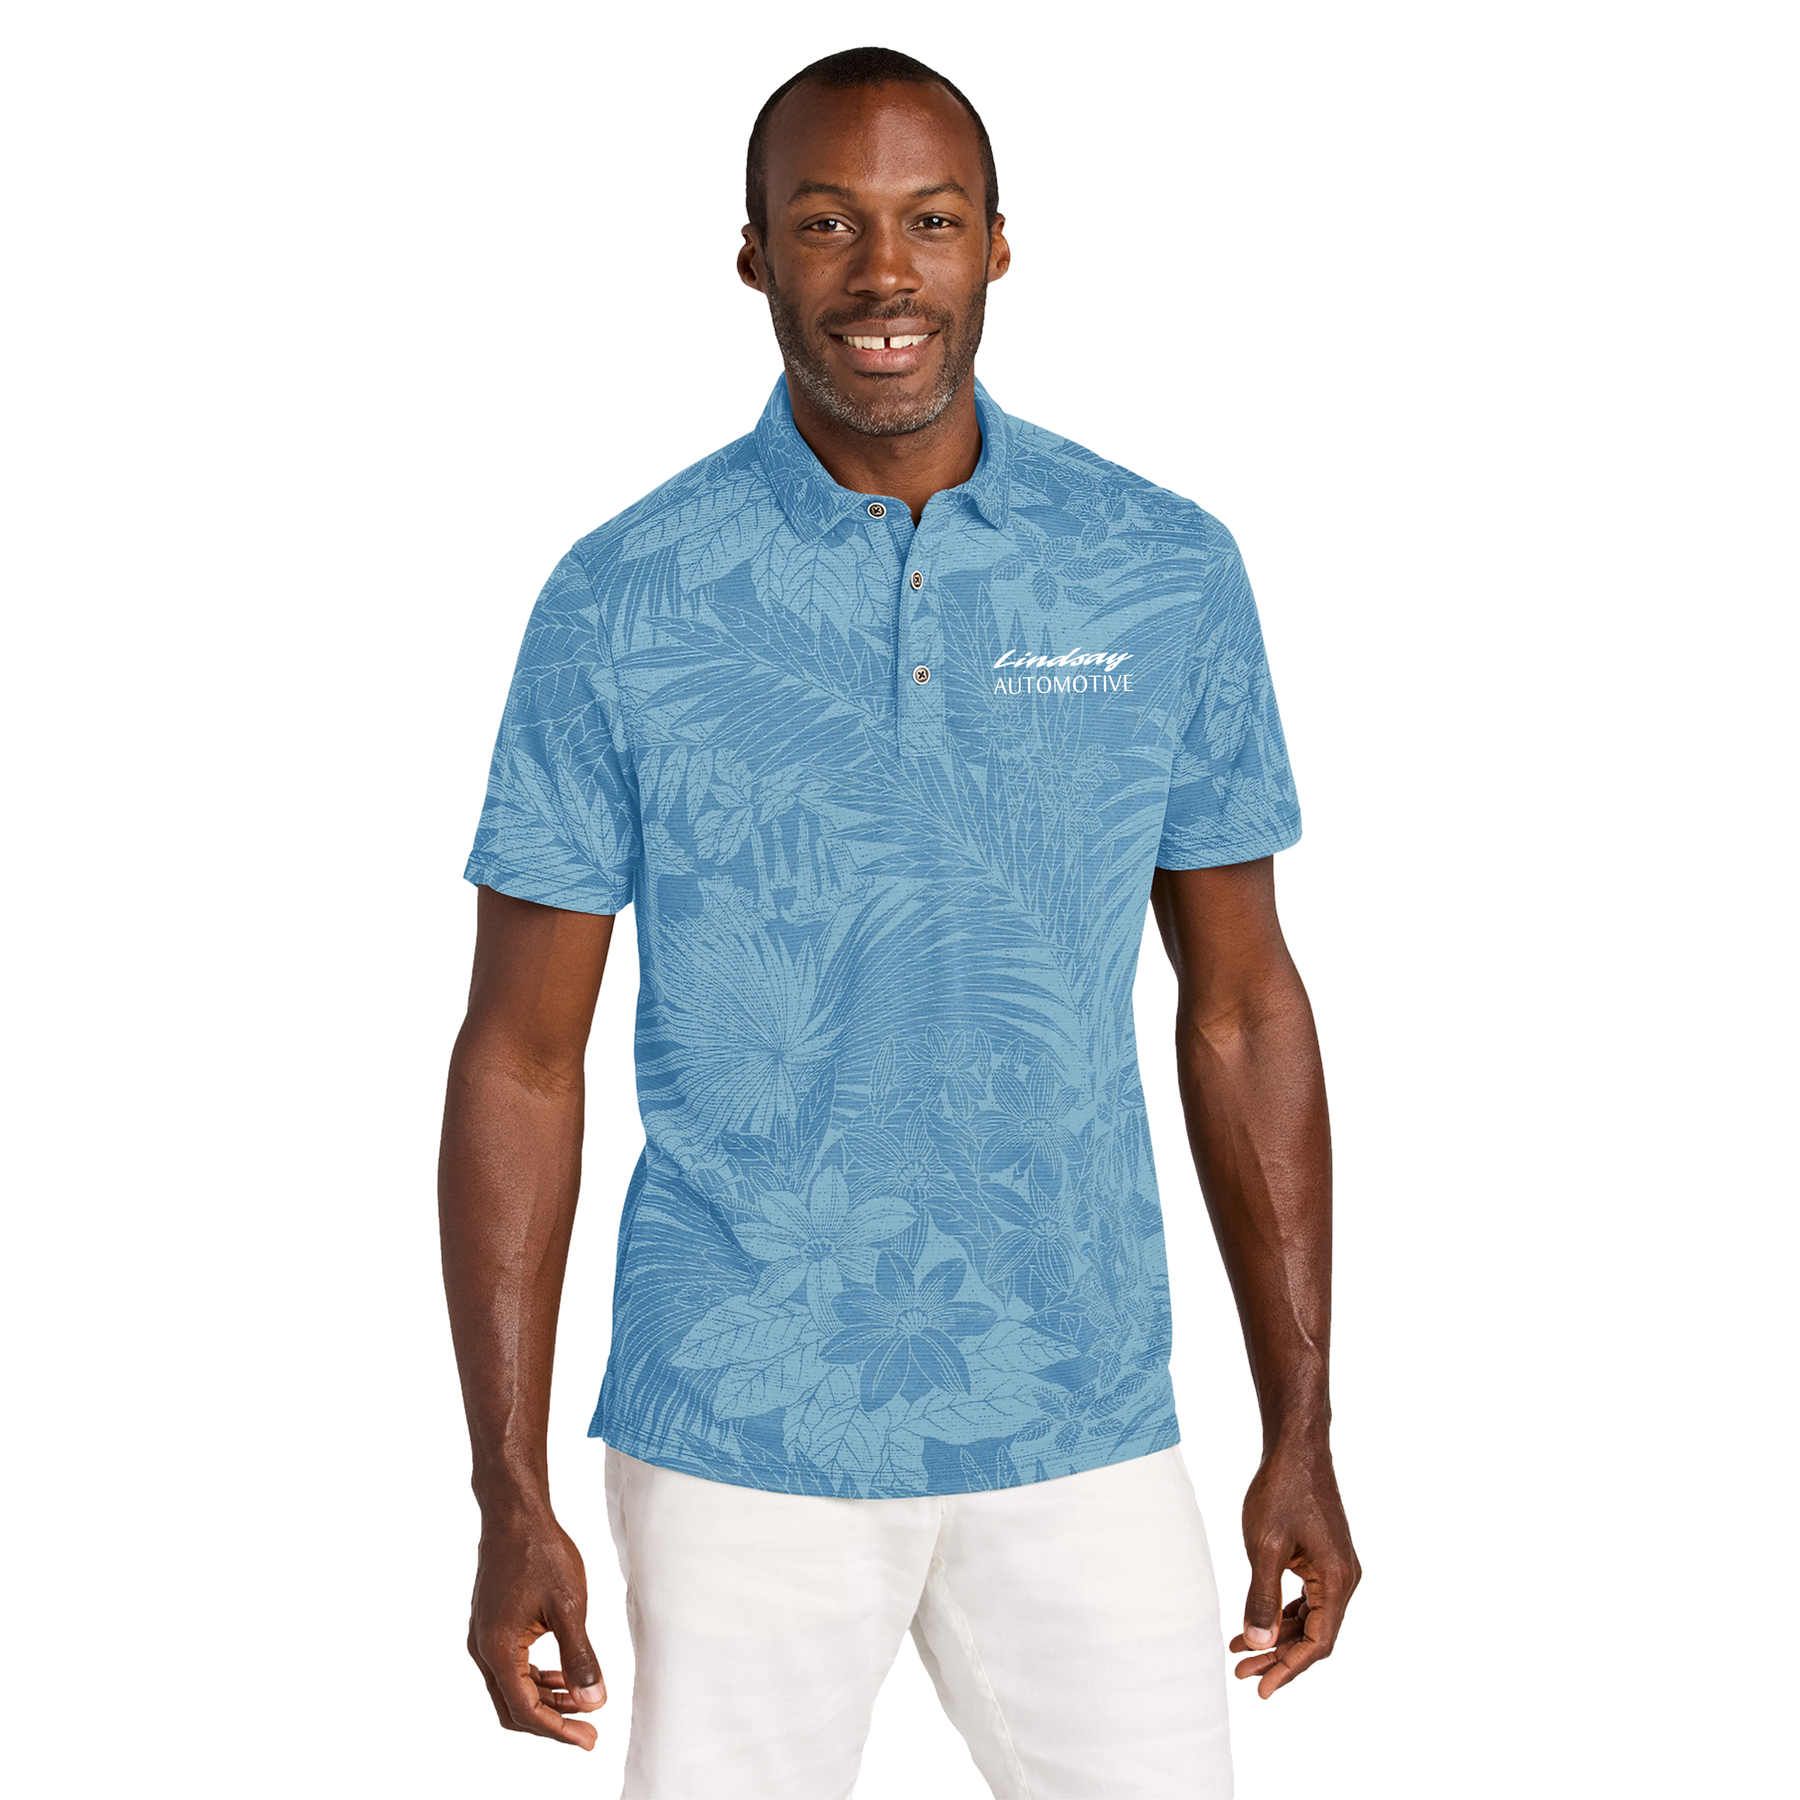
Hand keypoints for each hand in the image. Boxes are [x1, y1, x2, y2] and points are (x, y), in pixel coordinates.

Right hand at [467, 1508, 606, 1747]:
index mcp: (498, 1649)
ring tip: (582, 1705)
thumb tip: (594, 1702)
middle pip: (514, 1707)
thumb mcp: (569, 1606)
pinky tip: (562, 1677)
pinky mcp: (492, 1626)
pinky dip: (537, 1678)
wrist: (515, 1515)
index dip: (558, 1730)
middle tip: (588, 1733)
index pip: (525, 1709)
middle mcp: (484, 1649)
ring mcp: (484, 1638)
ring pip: (513, 1688)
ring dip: (546, 1701)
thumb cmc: (540, 1553)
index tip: (589, 1739)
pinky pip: (512, 1667)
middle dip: (552, 1723)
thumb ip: (580, 1657)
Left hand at [1231, 1438, 1359, 1697]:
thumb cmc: (1281, 1491)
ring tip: (1240, 1650)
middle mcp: (1344, 1578)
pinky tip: (1256, 1621)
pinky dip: (1282, 1612)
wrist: (1296, 1447)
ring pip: (1308, 1616)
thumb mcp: (1265, 1547)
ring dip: (1277, 1635)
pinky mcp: (1323, 1556)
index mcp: (1338, 1581)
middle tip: (1242, 1672)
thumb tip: (1258, 1645)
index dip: (1289, 1668)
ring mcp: (1335, 1567)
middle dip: (1278, 1656)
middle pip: (1314, 1634)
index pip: (1317, 1642)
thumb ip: (1261, 1597)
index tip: (1261, 1688)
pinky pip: (1306, 1597)